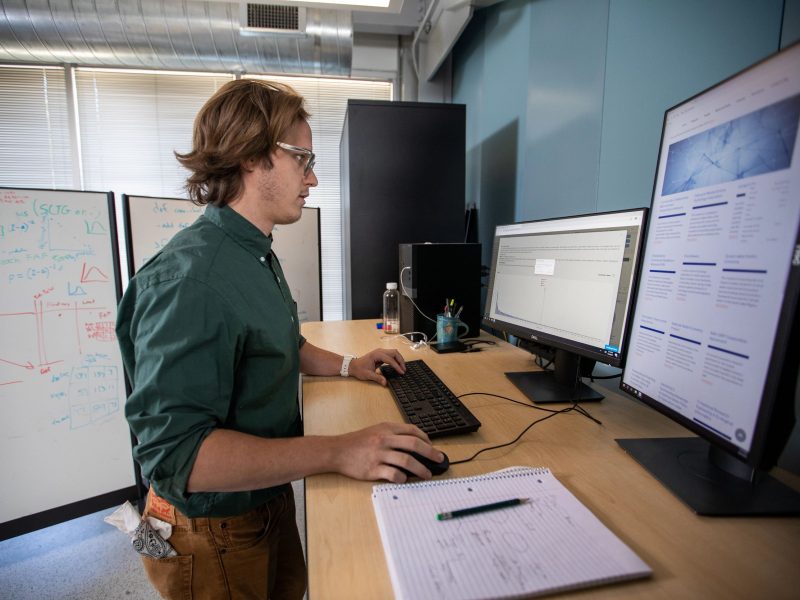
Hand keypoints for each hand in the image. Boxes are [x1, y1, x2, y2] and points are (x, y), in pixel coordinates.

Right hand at [330, 422, 444, 482]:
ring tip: (427, 474)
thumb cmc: (357, 442)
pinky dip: (402, 477)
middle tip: (439, 459)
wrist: (337, 450)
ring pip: (406, 461)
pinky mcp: (373, 469)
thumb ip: (393, 434)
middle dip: (431, 453)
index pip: (412, 431)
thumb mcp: (376, 430)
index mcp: (387, 428)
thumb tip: (415, 444)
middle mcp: (384, 440)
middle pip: (414, 444)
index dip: (426, 439)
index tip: (432, 446)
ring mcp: (379, 454)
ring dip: (421, 469)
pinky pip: (393, 474)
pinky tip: (404, 479)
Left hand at [349, 349, 404, 385]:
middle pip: (394, 353)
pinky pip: (391, 355)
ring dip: (399, 359)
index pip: (390, 359)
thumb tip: (385, 383)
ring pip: (394, 352)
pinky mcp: (381, 354)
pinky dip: (396, 359)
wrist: (353, 366)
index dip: (397, 366)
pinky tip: (397, 365)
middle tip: (404, 370)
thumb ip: (377, 378)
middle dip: (400, 361)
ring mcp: (380, 351)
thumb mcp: (368, 375)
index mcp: (376, 355)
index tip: (401, 372)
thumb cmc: (359, 369)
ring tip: (402, 368)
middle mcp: (380, 351)